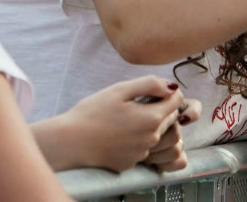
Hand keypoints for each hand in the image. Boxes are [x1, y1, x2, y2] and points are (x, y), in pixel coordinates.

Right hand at [56, 76, 194, 172]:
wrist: (68, 143)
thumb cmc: (92, 113)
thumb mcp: (120, 90)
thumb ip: (150, 84)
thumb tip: (172, 86)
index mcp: (152, 118)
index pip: (178, 100)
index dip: (168, 92)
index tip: (153, 91)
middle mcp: (152, 138)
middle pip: (170, 118)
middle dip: (161, 108)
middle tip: (138, 103)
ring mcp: (142, 153)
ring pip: (158, 134)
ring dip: (150, 125)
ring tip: (128, 119)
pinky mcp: (131, 163)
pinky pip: (143, 148)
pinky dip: (137, 140)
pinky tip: (119, 134)